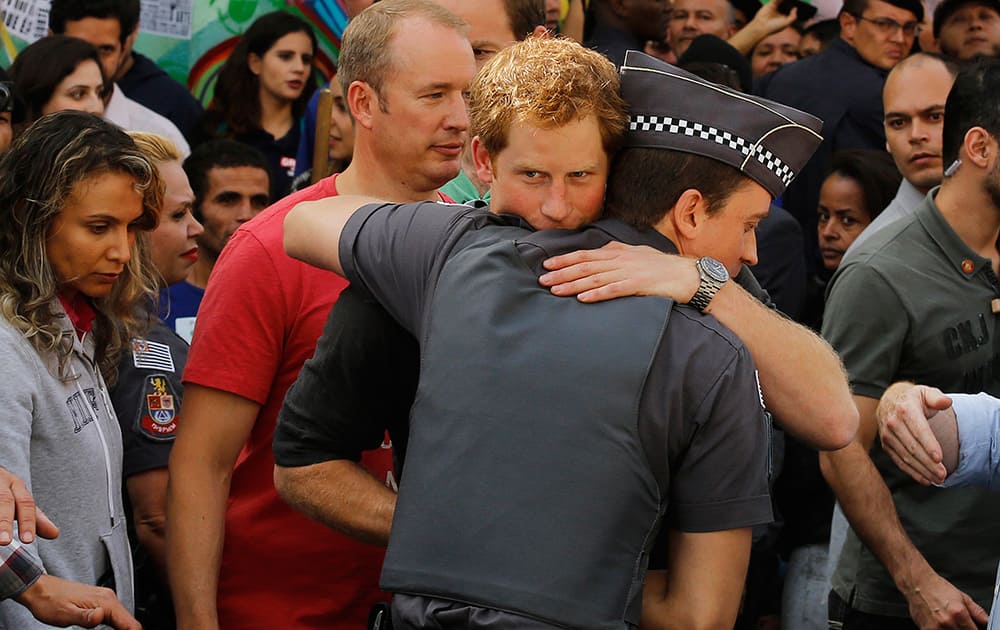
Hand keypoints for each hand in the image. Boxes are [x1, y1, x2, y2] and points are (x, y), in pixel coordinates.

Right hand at [0, 467, 58, 544]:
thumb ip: (34, 518)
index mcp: (16, 485)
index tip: (28, 540)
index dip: (28, 521)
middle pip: (5, 501)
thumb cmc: (4, 490)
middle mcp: (2, 481)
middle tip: (5, 541)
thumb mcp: (20, 499)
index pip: (26, 503)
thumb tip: (55, 534)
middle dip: (4, 522)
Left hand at [14, 574, 140, 628]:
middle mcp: (108, 597)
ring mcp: (104, 598)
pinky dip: (118, 625)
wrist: (39, 588)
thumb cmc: (49, 600)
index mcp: (104, 601)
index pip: (128, 622)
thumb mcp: (66, 614)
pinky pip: (115, 614)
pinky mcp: (99, 601)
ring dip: (124, 629)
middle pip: (129, 620)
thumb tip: (101, 615)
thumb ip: (86, 617)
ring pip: (123, 617)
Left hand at [539, 242, 699, 302]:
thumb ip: (617, 252)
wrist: (686, 274)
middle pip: (585, 266)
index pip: (585, 254)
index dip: (564, 259)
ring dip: (573, 285)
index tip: (547, 265)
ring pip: (594, 278)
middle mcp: (620, 259)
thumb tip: (600, 252)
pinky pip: (613, 290)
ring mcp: (628, 272)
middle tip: (542, 280)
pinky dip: (597, 294)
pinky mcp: (638, 285)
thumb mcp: (636, 253)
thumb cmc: (660, 266)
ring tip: (556, 290)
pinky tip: (583, 299)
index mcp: (617, 251)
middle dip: (562, 273)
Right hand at [746, 0, 798, 37]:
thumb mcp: (787, 23)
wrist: (762, 26)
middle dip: (792, 1)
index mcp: (784, 17)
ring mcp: (775, 7)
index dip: (796, 5)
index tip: (802, 2)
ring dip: (787, 0)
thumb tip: (795, 8)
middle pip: (788, 3)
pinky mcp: (771, 4)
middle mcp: (780, 12)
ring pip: (783, 0)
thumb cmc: (774, 27)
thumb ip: (793, 17)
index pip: (792, 9)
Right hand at [877, 383, 950, 484]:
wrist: (889, 400)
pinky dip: (912, 472)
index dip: (929, 444)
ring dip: (922, 470)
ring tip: (938, 479)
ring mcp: (888, 435)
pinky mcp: (886, 445)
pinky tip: (925, 479)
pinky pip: (899, 461)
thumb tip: (946, 402)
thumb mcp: (925, 392)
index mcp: (905, 409)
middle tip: (943, 474)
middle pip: (913, 447)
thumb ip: (937, 397)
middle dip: (929, 463)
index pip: (918, 430)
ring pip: (906, 456)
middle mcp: (893, 423)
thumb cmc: (913, 398)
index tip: (939, 458)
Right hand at [905, 570, 987, 628]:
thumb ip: (977, 612)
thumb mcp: (962, 597)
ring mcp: (936, 628)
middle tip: (958, 623)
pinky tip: (939, 624)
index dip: (973, 629)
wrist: (917, 583)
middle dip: (963, 629)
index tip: (971, 627)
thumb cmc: (938, 588)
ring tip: (948, 622)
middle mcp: (947, 622)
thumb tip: (986, 622)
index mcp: (959, 613)